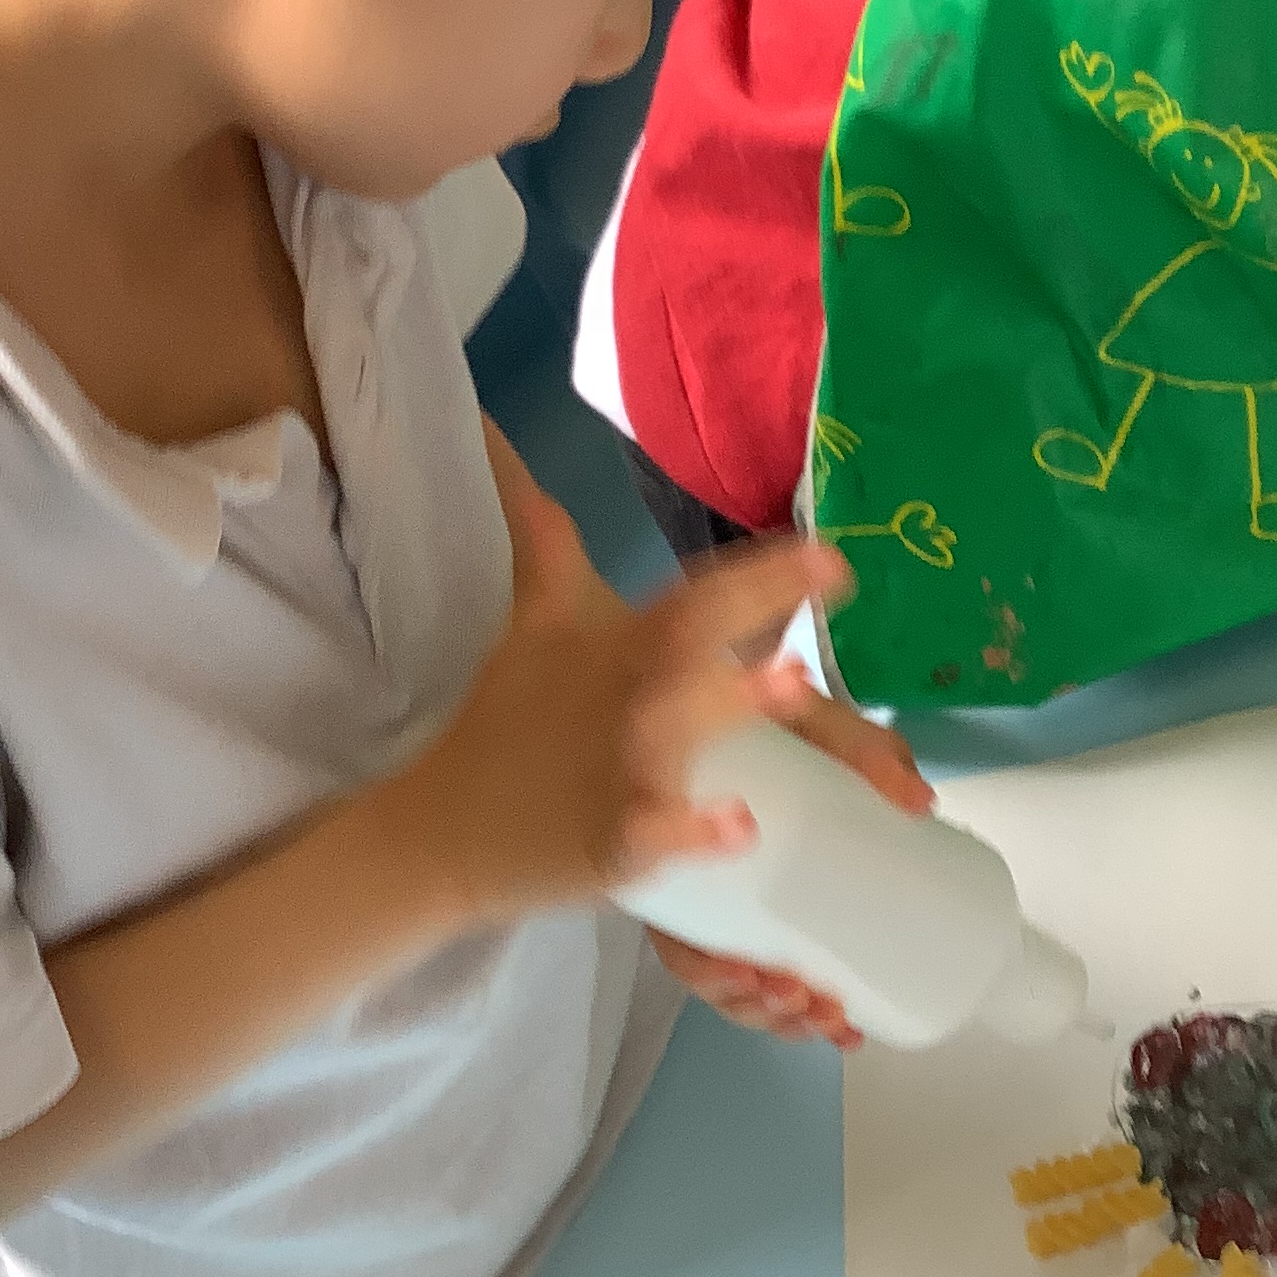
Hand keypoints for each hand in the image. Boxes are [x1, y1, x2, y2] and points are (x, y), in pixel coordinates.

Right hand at [419, 451, 852, 915]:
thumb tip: (496, 438)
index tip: (835, 553)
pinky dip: (694, 830)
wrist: (441, 827)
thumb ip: (544, 541)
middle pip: (696, 633)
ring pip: (682, 727)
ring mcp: (618, 765)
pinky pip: (656, 833)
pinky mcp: (608, 838)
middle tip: (832, 570)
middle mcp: (626, 691)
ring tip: (794, 681)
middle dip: (760, 598)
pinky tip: (741, 827)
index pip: (697, 591)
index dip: (763, 567)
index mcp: (620, 642)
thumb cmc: (504, 722)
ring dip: (735, 701)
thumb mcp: (532, 622)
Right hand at [653, 661, 933, 1053]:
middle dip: (755, 1002)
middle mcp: (690, 876)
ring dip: (777, 1015)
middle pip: (702, 966)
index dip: (705, 965)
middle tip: (808, 1002)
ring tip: (832, 1021)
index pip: (670, 920)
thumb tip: (916, 801)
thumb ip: (857, 745)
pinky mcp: (752, 906)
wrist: (756, 682)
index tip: (754, 973)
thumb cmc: (772, 705)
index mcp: (677, 837)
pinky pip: (759, 967)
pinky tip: (839, 1029)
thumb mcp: (808, 716)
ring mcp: (721, 896)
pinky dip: (794, 1007)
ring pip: (733, 978)